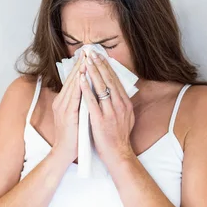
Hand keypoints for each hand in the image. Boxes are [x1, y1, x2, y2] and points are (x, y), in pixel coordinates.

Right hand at [51, 50, 83, 164]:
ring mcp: (63, 107)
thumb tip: (88, 92)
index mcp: (63, 102)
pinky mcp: (67, 114)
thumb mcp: (76, 116)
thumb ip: (79, 104)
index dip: (80, 67)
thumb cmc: (73, 136)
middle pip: (71, 79)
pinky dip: (78, 85)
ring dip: (79, 71)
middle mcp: (61, 102)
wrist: (64, 153)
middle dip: (80, 64)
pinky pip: (73, 96)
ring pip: (72, 85)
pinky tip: (83, 76)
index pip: (72, 81)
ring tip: (86, 58)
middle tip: (88, 50)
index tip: (88, 55)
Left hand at [79, 51, 135, 168]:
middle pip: (109, 80)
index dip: (107, 67)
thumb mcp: (126, 118)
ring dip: (93, 72)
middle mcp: (119, 105)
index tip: (101, 57)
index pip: (115, 81)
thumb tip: (118, 93)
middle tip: (92, 52)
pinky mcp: (100, 119)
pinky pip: (92, 101)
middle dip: (100, 65)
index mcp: (125, 103)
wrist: (118, 154)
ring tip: (86, 61)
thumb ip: (121, 104)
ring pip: (101, 87)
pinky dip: (86, 89)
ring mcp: (110, 112)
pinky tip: (81, 80)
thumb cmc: (119, 137)